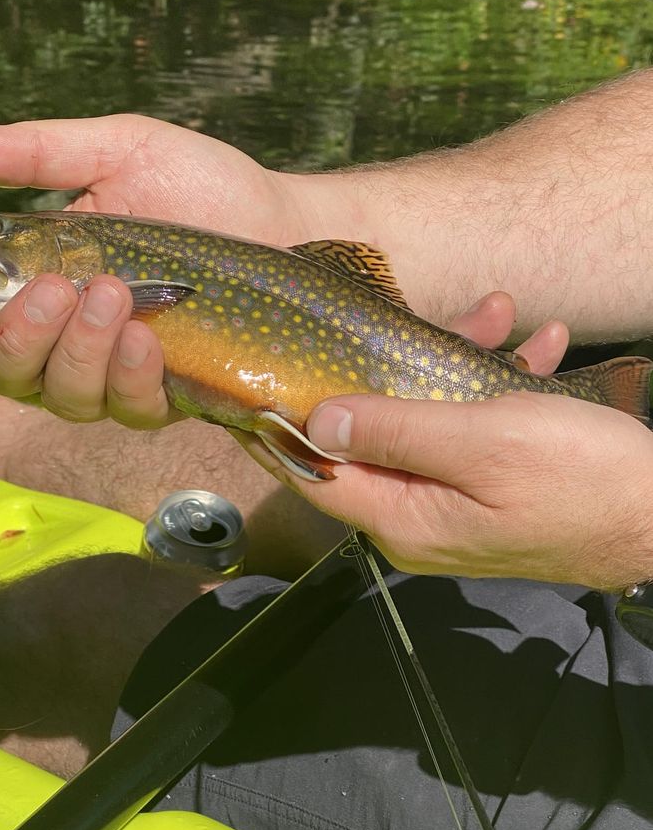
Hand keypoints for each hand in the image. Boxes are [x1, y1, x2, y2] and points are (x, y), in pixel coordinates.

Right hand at [0, 115, 329, 421]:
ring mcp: (121, 372)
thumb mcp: (122, 152)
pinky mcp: (172, 392)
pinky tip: (147, 340)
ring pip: (65, 396)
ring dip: (76, 353)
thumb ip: (44, 155)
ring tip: (110, 296)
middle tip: (53, 288)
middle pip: (8, 372)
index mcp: (43, 283)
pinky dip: (130, 376)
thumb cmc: (203, 186)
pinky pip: (133, 408)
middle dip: (17, 337)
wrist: (284, 221)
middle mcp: (72, 338)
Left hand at [239, 297, 652, 590]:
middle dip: (392, 369)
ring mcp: (459, 502)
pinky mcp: (496, 487)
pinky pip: (479, 430)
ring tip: (501, 312)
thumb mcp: (484, 442)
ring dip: (463, 362)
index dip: (276, 428)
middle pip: (375, 435)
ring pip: (433, 420)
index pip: (313, 473)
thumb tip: (320, 419)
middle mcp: (420, 516)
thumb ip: (396, 431)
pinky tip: (540, 345)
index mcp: (404, 518)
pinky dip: (503, 385)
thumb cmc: (582, 481)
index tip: (247, 380)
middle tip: (414, 313)